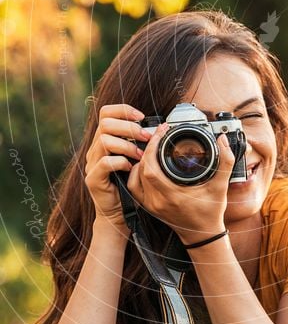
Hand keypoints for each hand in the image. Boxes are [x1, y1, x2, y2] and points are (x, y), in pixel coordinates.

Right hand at [84, 104, 151, 232]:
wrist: (118, 214)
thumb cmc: (129, 185)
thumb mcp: (136, 159)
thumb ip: (140, 142)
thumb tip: (159, 127)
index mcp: (104, 140)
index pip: (105, 113)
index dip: (123, 110)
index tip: (142, 116)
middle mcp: (95, 149)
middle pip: (105, 124)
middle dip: (130, 128)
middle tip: (146, 137)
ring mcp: (91, 164)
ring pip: (105, 141)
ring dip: (127, 146)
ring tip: (140, 156)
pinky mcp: (93, 179)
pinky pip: (105, 162)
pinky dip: (121, 162)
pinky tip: (130, 168)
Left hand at [127, 123, 234, 244]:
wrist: (202, 235)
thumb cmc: (210, 212)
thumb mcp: (221, 186)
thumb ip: (225, 161)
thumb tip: (222, 140)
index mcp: (173, 196)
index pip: (151, 168)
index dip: (153, 147)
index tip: (163, 132)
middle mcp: (158, 201)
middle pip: (141, 169)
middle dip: (149, 148)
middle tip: (160, 135)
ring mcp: (151, 205)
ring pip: (135, 177)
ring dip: (141, 160)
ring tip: (153, 147)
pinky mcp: (148, 206)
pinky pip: (134, 186)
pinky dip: (136, 173)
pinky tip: (145, 164)